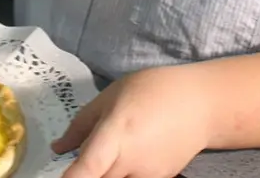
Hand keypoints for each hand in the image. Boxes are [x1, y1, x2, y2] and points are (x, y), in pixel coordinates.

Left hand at [53, 65, 213, 177]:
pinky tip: (134, 153)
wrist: (201, 104)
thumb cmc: (152, 90)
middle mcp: (131, 161)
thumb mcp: (110, 97)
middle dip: (88, 172)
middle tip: (88, 155)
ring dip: (107, 172)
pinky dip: (124, 172)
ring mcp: (147, 175)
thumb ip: (81, 125)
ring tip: (116, 149)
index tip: (62, 176)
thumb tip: (58, 148)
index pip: (88, 168)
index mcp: (115, 134)